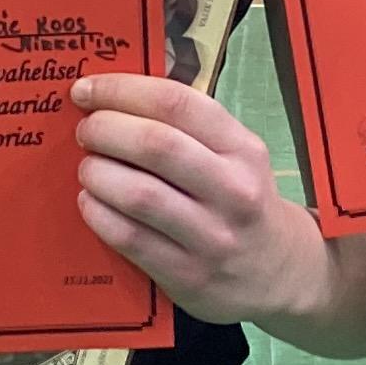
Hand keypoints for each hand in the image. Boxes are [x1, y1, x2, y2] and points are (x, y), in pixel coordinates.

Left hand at [73, 73, 330, 327]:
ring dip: (97, 173)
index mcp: (244, 149)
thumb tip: (112, 98)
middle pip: (155, 145)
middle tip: (85, 131)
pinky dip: (98, 213)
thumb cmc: (241, 200)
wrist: (280, 272)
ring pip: (138, 193)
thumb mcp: (237, 156)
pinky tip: (91, 202)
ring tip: (88, 168)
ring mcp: (212, 236)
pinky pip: (129, 238)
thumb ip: (188, 128)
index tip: (86, 89)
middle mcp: (233, 190)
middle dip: (104, 130)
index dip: (122, 90)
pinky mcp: (188, 275)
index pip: (177, 103)